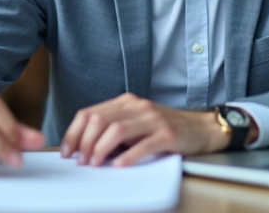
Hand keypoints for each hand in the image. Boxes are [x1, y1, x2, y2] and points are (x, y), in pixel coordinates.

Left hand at [60, 93, 235, 166]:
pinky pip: (143, 144)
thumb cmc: (166, 128)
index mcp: (126, 102)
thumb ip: (114, 127)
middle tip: (81, 161)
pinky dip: (128, 156)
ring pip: (117, 130)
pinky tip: (119, 165)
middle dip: (85, 143)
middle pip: (99, 120)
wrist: (202, 127)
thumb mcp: (136, 122)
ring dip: (100, 149)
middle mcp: (137, 106)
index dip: (74, 133)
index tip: (67, 151)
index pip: (90, 113)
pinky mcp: (167, 134)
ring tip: (95, 164)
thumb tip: (84, 146)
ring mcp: (153, 119)